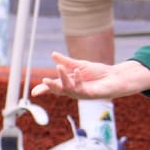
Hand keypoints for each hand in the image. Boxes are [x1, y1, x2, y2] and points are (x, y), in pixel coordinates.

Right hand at [31, 52, 149, 99]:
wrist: (115, 77)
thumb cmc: (98, 73)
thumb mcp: (80, 65)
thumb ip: (67, 61)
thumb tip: (52, 54)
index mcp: (70, 83)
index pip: (55, 86)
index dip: (44, 89)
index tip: (34, 92)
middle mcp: (74, 90)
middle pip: (59, 90)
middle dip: (51, 87)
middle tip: (44, 81)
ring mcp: (81, 93)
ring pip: (69, 89)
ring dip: (63, 78)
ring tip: (59, 67)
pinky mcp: (90, 94)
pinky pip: (81, 88)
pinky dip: (77, 79)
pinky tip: (76, 71)